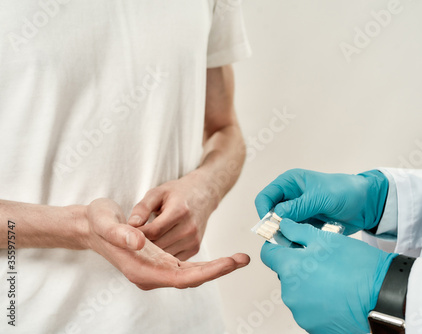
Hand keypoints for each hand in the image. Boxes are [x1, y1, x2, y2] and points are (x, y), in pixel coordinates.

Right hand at [86, 198, 249, 289]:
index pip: (181, 278)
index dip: (208, 272)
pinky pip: (188, 269)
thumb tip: (141, 241)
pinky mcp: (160, 262)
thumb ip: (120, 233)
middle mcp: (149, 275)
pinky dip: (207, 264)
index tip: (229, 263)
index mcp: (140, 269)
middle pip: (192, 278)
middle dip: (219, 270)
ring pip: (192, 275)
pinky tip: (224, 259)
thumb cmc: (97, 221)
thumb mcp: (104, 220)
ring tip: (241, 258)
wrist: (91, 224)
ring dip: (216, 268)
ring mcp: (156, 270)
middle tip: (244, 259)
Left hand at [128, 172, 216, 259]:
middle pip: (159, 245)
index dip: (137, 234)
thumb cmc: (177, 193)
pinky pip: (173, 259)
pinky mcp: (195, 248)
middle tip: (130, 241)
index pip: (154, 231)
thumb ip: (142, 208)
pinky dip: (162, 256)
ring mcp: (193, 240)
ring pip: (165, 256)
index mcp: (180, 211)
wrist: (203, 195)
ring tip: (141, 245)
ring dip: (151, 253)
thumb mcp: (157, 193)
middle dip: (142, 245)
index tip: (127, 232)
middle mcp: (190, 227)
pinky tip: (154, 248)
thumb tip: (130, 225)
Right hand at [255, 169, 388, 234]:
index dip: (264, 212)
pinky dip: (296, 242)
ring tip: (298, 244)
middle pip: (270, 215)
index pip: (265, 197)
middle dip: (274, 228)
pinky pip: (293, 236)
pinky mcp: (305, 226)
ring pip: (280, 229)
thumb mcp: (321, 197)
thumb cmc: (344, 191)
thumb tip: (277, 216)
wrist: (365, 205)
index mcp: (289, 183)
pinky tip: (306, 245)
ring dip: (286, 238)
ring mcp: (297, 213)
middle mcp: (289, 198)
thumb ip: (299, 206)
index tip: (272, 226)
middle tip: (285, 239)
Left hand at [260, 219, 395, 333]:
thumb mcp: (327, 239)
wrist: (386, 298)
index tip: (290, 243)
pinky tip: (338, 295)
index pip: (268, 254)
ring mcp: (302, 314)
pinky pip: (310, 309)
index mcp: (290, 269)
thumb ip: (299, 232)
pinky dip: (320, 301)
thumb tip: (283, 225)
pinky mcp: (314, 327)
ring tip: (335, 279)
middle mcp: (290, 294)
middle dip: (298, 266)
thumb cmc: (358, 267)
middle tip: (322, 261)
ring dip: (310, 285)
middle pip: (285, 274)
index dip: (278, 246)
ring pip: (298, 292)